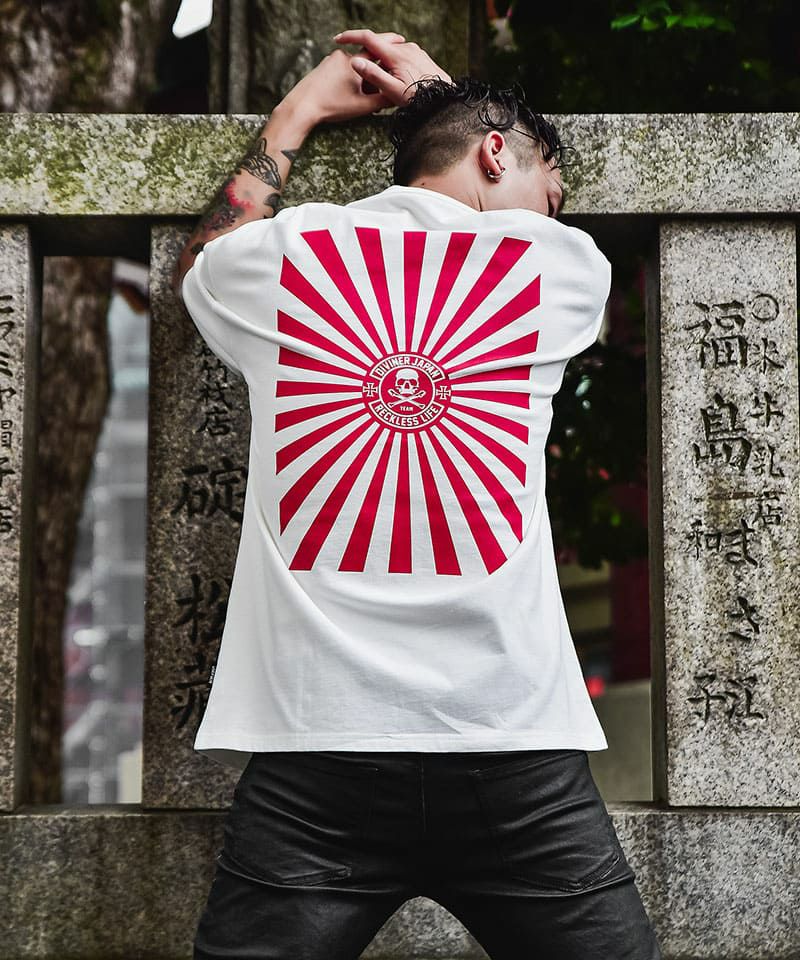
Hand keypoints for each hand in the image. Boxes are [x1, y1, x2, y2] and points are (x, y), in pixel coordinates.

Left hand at [277, 38, 407, 126]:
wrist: (301, 107)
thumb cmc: (332, 106)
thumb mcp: (362, 106)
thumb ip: (382, 100)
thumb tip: (398, 97)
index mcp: (353, 61)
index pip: (377, 48)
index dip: (390, 46)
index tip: (400, 43)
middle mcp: (342, 55)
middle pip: (365, 62)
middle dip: (373, 75)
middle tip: (379, 89)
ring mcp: (330, 61)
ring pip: (352, 68)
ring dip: (360, 80)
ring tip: (361, 100)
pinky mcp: (322, 68)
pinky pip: (341, 71)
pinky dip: (348, 81)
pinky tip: (347, 96)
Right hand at [333, 29, 451, 105]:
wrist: (444, 100)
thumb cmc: (419, 99)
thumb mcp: (393, 91)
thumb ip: (374, 75)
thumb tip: (355, 61)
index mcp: (396, 54)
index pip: (368, 38)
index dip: (350, 37)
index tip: (337, 39)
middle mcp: (405, 48)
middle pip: (379, 44)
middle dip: (366, 54)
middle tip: (357, 70)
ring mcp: (414, 51)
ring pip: (390, 52)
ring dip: (380, 62)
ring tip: (378, 83)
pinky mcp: (420, 56)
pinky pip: (401, 57)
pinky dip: (392, 64)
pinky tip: (393, 80)